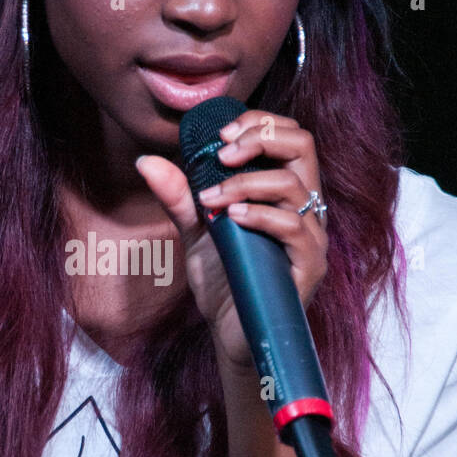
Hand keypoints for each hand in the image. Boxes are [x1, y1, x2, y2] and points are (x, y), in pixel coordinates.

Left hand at [135, 111, 328, 371]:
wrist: (230, 334)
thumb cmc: (224, 281)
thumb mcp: (196, 231)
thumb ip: (179, 196)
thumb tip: (146, 161)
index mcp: (285, 193)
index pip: (290, 137)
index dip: (259, 123)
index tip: (221, 133)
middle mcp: (305, 209)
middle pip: (304, 145)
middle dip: (260, 137)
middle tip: (222, 153)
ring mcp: (311, 237)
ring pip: (293, 184)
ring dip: (246, 181)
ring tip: (212, 197)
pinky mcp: (309, 267)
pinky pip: (294, 228)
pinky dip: (259, 215)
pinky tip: (231, 217)